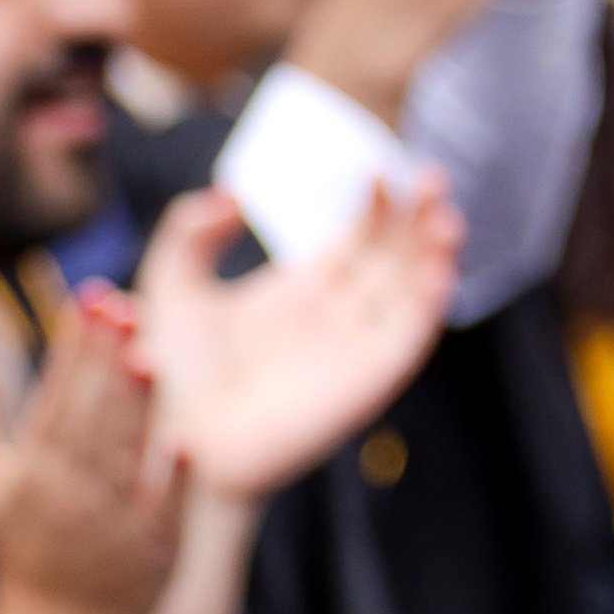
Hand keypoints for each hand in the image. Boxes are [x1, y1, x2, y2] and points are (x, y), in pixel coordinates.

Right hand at [0, 292, 176, 613]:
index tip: (90, 299)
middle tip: (122, 303)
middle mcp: (71, 497)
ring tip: (147, 353)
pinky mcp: (157, 551)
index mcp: (30, 476)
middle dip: (105, 361)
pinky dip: (174, 478)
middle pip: (91, 419)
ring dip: (136, 408)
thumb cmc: (18, 550)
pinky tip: (183, 440)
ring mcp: (115, 525)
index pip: (55, 399)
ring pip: (125, 456)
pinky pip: (166, 510)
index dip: (73, 348)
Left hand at [131, 182, 459, 504]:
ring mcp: (354, 347)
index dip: (377, 204)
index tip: (382, 169)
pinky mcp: (367, 379)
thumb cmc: (168, 378)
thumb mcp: (170, 289)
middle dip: (419, 216)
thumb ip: (189, 233)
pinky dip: (429, 301)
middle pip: (395, 256)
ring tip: (445, 214)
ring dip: (435, 251)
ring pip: (412, 288)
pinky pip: (409, 335)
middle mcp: (335, 317)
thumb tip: (232, 193)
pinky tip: (437, 266)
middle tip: (434, 174)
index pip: (358, 239)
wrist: (176, 444)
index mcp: (298, 293)